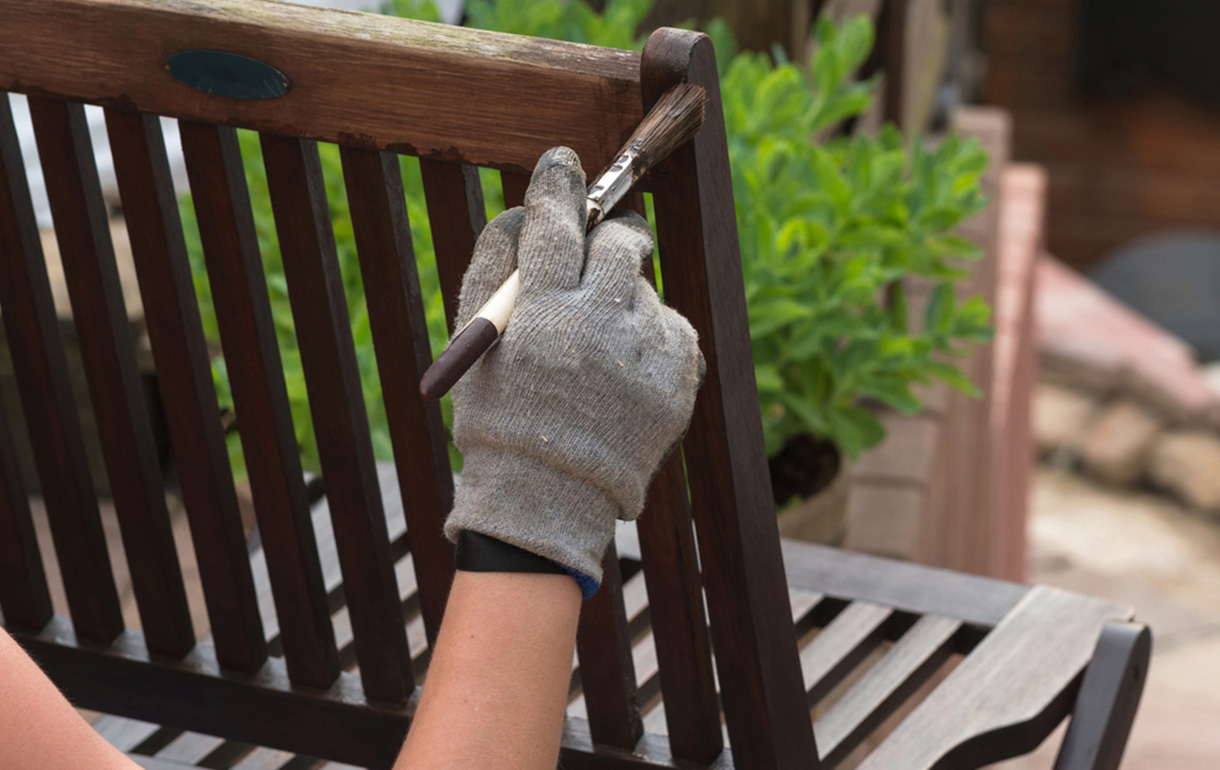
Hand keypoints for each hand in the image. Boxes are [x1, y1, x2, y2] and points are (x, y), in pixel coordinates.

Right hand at [443, 147, 703, 594]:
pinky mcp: (681, 373)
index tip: (562, 165)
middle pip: (621, 241)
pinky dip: (649, 334)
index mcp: (542, 316)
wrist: (551, 495)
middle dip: (609, 235)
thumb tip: (522, 210)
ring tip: (599, 344)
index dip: (558, 188)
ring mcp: (647, 350)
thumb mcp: (477, 345)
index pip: (555, 225)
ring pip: (645, 285)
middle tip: (599, 247)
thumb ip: (493, 268)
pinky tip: (623, 371)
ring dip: (622, 296)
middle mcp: (599, 325)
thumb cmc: (503, 414)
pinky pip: (671, 324)